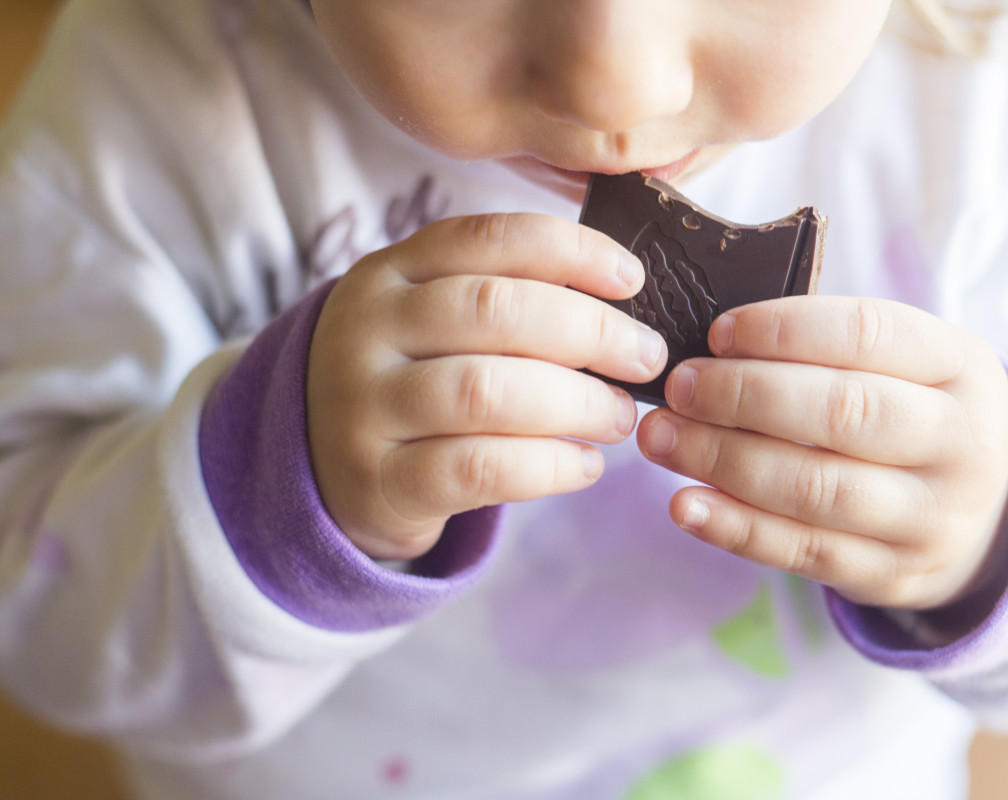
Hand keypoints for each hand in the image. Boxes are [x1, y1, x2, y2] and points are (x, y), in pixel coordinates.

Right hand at [307, 214, 666, 559]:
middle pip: (495, 311)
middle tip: (645, 359)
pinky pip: (479, 468)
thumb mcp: (433, 320)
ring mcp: (365, 407)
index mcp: (390, 272)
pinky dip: (550, 466)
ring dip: (576, 403)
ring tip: (619, 417)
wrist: (323, 468)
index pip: (489, 238)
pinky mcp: (379, 480)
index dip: (572, 251)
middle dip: (590, 332)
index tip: (634, 279)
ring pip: (488, 391)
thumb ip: (506, 296)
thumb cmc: (412, 380)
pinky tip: (585, 464)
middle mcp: (368, 330)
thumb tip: (624, 297)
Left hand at [636, 296, 1007, 609]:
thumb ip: (831, 350)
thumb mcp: (911, 366)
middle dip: (742, 396)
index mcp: (960, 366)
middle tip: (678, 387)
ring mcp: (931, 517)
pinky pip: (803, 551)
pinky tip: (684, 505)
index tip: (716, 333)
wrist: (996, 515)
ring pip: (815, 487)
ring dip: (722, 461)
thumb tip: (711, 347)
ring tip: (661, 439)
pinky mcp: (893, 574)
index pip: (867, 333)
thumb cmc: (916, 415)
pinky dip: (735, 528)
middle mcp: (958, 443)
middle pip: (840, 413)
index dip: (782, 330)